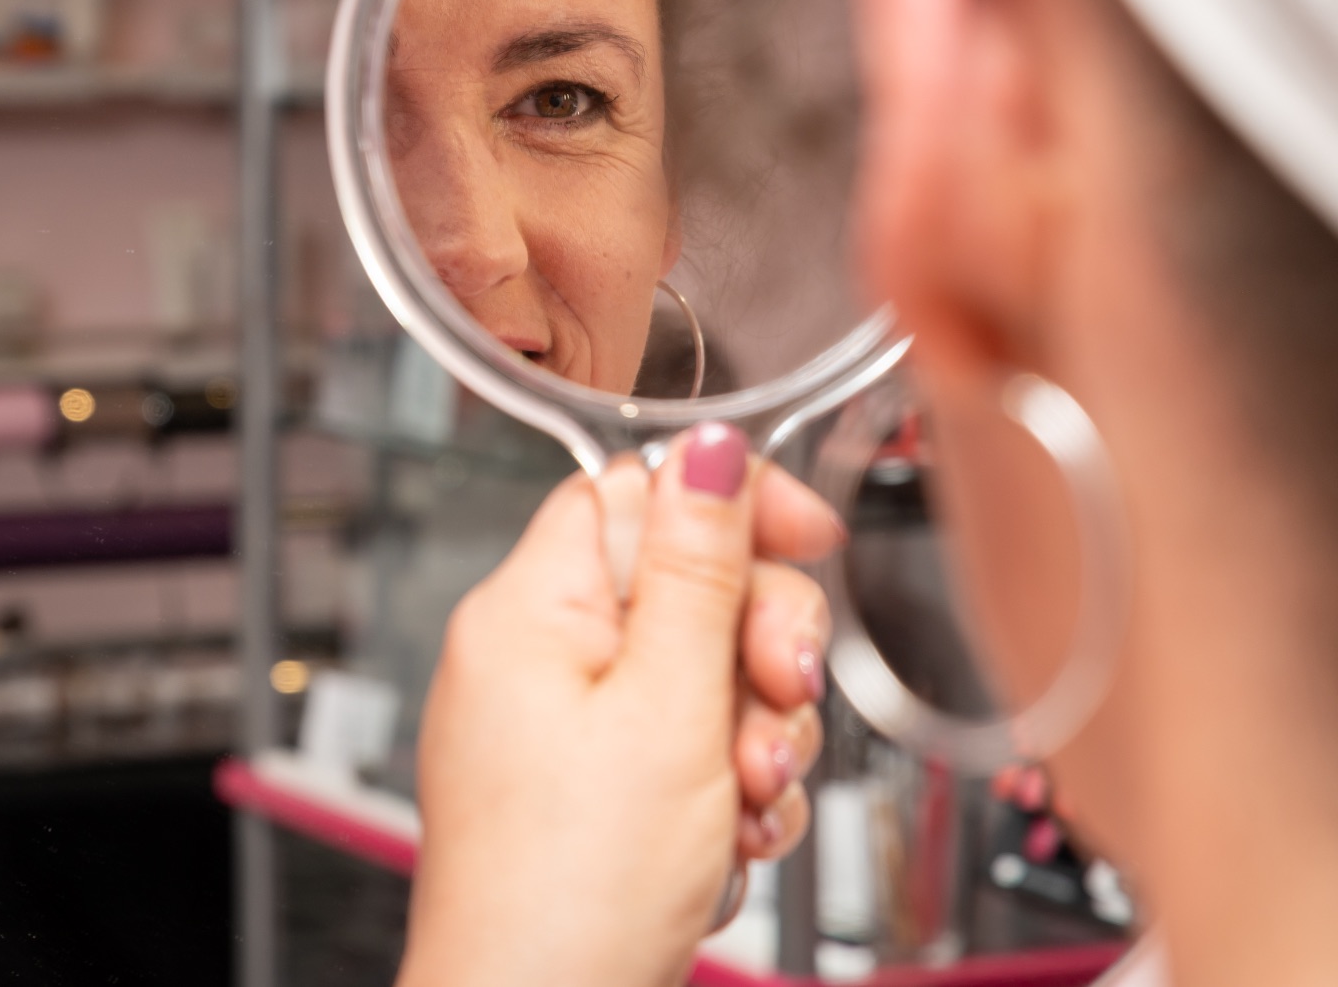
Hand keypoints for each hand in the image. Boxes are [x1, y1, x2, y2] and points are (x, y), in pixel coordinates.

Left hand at [397, 424, 842, 986]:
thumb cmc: (574, 891)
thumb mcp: (669, 706)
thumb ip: (700, 567)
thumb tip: (709, 445)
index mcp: (531, 610)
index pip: (640, 489)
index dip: (732, 505)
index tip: (807, 539)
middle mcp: (536, 658)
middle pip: (687, 584)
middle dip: (758, 645)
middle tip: (780, 698)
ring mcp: (562, 728)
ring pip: (703, 673)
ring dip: (755, 733)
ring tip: (746, 798)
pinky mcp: (591, 791)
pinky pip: (688, 746)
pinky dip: (726, 788)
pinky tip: (730, 837)